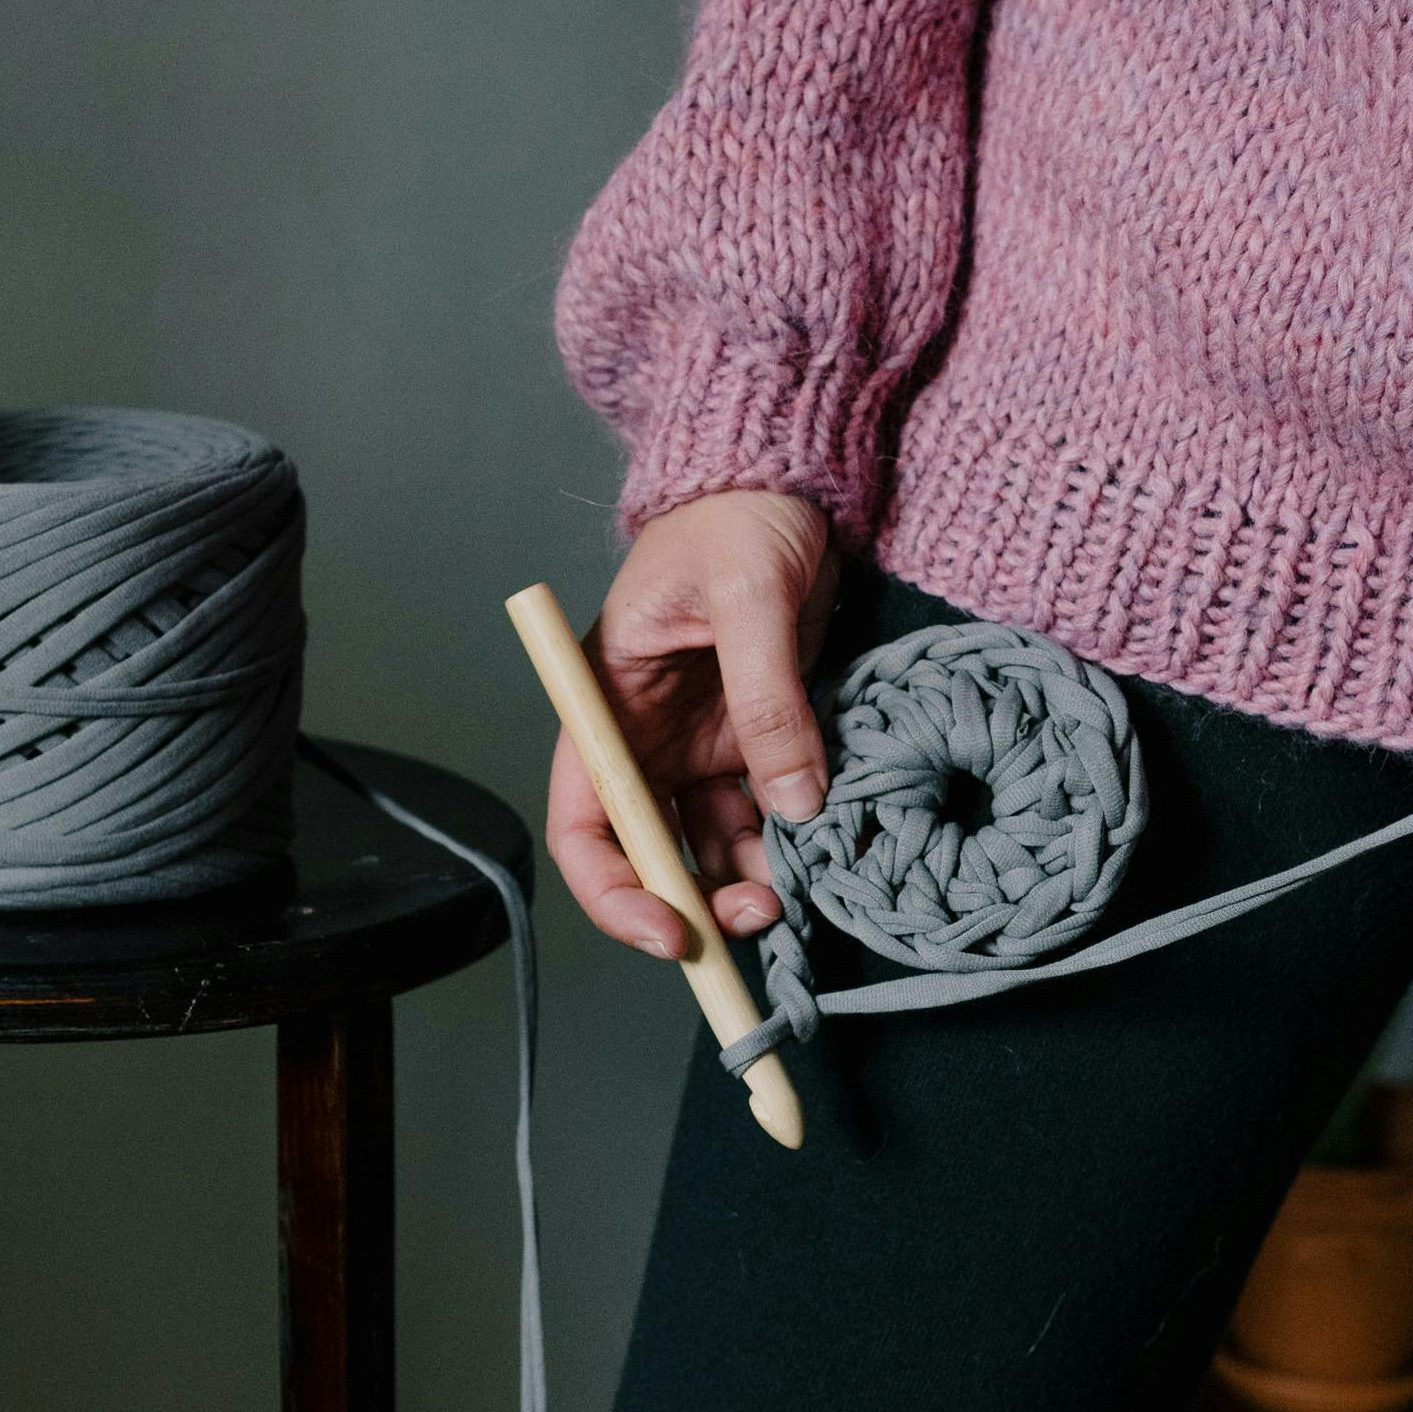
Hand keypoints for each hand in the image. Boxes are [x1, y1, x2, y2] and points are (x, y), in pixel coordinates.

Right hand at [546, 490, 839, 955]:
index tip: (668, 932)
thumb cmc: (740, 514)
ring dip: (754, 881)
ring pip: (718, 847)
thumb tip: (795, 802)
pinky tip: (827, 847)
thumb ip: (767, 700)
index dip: (614, 891)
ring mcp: (704, 747)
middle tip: (758, 918)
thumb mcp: (749, 596)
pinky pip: (771, 814)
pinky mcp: (759, 742)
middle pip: (653, 855)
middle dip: (697, 905)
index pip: (585, 824)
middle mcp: (648, 743)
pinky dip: (794, 843)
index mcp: (609, 708)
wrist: (789, 479)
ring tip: (806, 885)